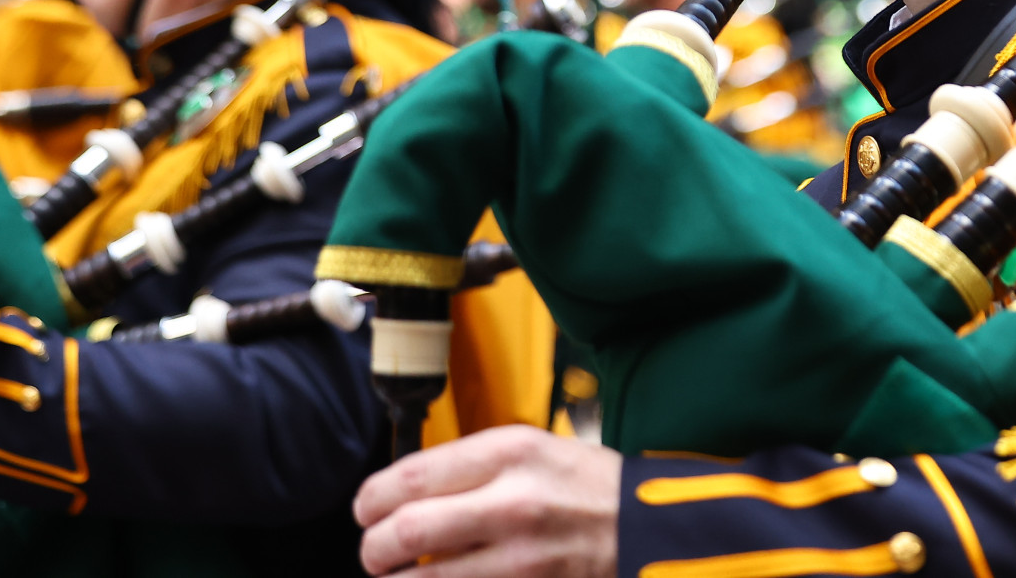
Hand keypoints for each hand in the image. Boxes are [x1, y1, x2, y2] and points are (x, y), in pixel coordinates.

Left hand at [353, 425, 620, 577]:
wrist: (648, 525)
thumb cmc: (588, 485)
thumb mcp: (534, 449)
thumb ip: (473, 467)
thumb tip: (406, 492)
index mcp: (510, 451)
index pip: (411, 476)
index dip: (372, 498)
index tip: (366, 510)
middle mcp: (512, 499)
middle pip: (407, 528)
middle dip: (374, 547)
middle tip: (373, 551)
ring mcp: (521, 554)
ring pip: (426, 575)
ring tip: (397, 573)